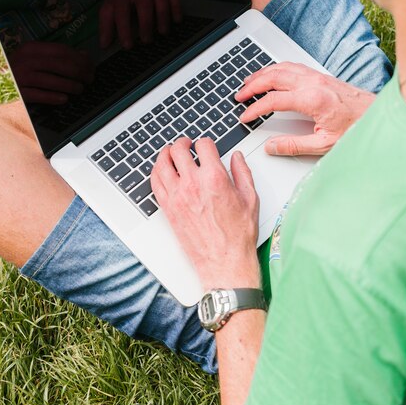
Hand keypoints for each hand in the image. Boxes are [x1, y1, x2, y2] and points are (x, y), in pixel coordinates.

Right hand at [8, 41, 94, 104]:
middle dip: (79, 72)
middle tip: (89, 79)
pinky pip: (38, 95)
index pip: (62, 51)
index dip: (80, 59)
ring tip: (80, 89)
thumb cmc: (19, 69)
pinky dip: (53, 97)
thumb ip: (58, 56)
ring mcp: (20, 77)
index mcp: (31, 49)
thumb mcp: (36, 57)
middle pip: (59, 65)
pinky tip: (64, 99)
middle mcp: (26, 60)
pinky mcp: (17, 92)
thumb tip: (84, 55)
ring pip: (51, 80)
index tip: (91, 66)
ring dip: (70, 85)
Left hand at [99, 0, 181, 48]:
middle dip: (146, 24)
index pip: (121, 11)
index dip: (124, 29)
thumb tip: (104, 45)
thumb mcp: (109, 5)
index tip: (128, 46)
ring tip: (162, 33)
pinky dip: (177, 11)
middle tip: (146, 41)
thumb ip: (106, 24)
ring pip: (161, 1)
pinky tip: (176, 22)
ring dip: (163, 18)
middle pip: (144, 4)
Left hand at [151, 137, 260, 290]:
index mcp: (215, 178)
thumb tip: (237, 158)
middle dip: (183, 143)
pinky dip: (156, 172)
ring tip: (170, 153)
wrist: (225, 262)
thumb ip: (242, 172)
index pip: (203, 146)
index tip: (206, 146)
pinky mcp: (168, 209)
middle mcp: (193, 185)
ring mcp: (177, 196)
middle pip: (178, 150)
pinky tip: (162, 171)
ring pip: (162, 164)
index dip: (205, 142)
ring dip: (166, 154)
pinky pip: (155, 183)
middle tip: (186, 144)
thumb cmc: (238, 235)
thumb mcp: (250, 199)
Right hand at [235, 62, 374, 155]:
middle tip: (239, 96)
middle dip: (252, 86)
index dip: (255, 108)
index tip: (245, 116)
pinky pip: (292, 66)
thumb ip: (294, 146)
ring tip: (248, 82)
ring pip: (282, 68)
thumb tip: (272, 147)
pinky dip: (276, 69)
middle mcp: (313, 83)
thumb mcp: (324, 144)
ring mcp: (317, 76)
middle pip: (273, 78)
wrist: (376, 115)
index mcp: (312, 99)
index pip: (273, 101)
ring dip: (262, 74)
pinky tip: (270, 74)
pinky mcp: (320, 75)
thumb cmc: (356, 127)